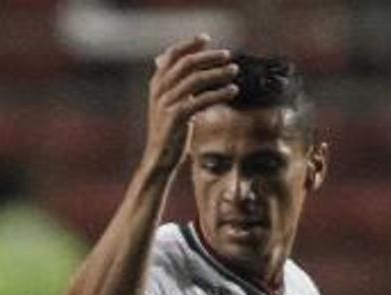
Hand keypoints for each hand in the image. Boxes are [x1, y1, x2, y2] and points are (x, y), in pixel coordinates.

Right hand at [142, 34, 239, 172]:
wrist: (159, 159)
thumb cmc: (170, 132)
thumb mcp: (172, 104)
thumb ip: (180, 86)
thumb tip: (198, 66)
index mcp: (157, 84)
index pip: (172, 56)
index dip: (189, 45)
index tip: (206, 39)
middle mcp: (159, 91)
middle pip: (187, 64)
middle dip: (209, 57)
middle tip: (228, 56)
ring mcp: (166, 103)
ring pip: (196, 79)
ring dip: (218, 73)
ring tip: (234, 71)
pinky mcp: (175, 117)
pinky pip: (201, 100)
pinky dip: (219, 93)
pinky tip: (232, 91)